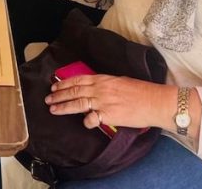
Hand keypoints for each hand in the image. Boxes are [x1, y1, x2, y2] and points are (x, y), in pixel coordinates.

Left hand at [45, 74, 171, 131]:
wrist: (153, 101)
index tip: (54, 86)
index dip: (64, 83)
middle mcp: (100, 89)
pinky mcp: (108, 116)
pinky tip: (83, 123)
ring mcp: (103, 102)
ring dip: (63, 106)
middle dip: (59, 95)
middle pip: (74, 91)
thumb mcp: (120, 81)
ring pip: (77, 103)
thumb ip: (106, 85)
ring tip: (53, 109)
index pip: (78, 80)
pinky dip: (86, 121)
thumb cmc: (141, 91)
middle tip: (48, 99)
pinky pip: (91, 119)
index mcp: (103, 79)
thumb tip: (95, 88)